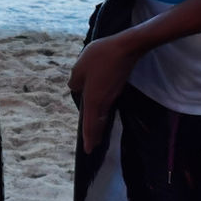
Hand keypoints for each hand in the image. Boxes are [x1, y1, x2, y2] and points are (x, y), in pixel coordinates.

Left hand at [68, 32, 140, 152]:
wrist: (126, 48)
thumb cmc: (100, 57)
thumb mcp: (79, 67)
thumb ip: (75, 81)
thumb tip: (75, 88)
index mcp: (93, 99)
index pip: (89, 124)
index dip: (88, 137)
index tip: (89, 151)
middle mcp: (104, 101)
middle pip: (98, 123)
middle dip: (94, 135)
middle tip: (92, 146)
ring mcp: (112, 95)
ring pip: (103, 115)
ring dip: (97, 124)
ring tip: (93, 131)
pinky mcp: (117, 88)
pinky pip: (107, 106)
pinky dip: (102, 113)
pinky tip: (99, 110)